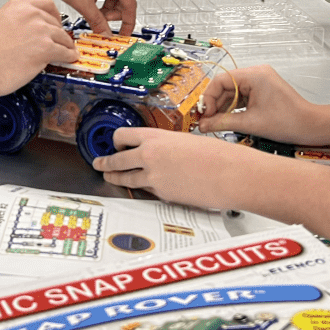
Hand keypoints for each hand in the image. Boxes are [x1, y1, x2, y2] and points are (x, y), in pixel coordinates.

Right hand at [0, 0, 77, 99]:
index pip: (46, 4)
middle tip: (58, 41)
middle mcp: (30, 14)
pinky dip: (69, 56)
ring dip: (65, 45)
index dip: (54, 16)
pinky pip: (65, 52)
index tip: (55, 23)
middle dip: (58, 33)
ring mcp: (39, 30)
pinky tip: (68, 59)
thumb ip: (19, 23)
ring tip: (66, 51)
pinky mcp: (45, 48)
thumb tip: (33, 32)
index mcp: (17, 5)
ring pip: (63, 37)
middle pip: (56, 21)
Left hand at [39, 0, 136, 34]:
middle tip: (103, 23)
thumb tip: (105, 33)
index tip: (124, 32)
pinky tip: (89, 0)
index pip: (130, 4)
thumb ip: (98, 22)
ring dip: (107, 4)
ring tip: (93, 12)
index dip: (127, 22)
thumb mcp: (84, 4)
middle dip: (115, 12)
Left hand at [94, 128, 256, 208]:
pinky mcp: (162, 194)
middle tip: (99, 162)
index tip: (113, 143)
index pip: (123, 136)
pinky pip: (146, 190)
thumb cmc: (217, 155)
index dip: (115, 141)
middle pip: (116, 159)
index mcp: (156, 137)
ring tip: (108, 177)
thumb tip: (160, 152)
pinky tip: (143, 187)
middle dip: (105, 162)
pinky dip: (143, 188)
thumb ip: (168, 146)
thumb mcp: (186, 140)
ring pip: (125, 178)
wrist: (231, 174)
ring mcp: (154, 177)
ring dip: (114, 177)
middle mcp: (150, 156)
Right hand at [197, 65, 328, 144]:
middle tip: (204, 121)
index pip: (221, 80)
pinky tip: (225, 119)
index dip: (208, 97)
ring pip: (232, 92)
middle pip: (225, 86)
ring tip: (213, 123)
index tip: (203, 113)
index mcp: (255, 75)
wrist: (311, 126)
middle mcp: (257, 73)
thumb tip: (203, 125)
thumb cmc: (289, 122)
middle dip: (214, 104)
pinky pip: (241, 96)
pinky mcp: (262, 90)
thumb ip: (223, 123)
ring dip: (222, 107)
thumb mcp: (251, 123)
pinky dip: (232, 108)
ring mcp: (260, 81)